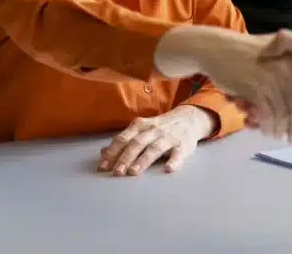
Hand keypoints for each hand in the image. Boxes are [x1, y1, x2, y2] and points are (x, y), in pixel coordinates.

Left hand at [98, 105, 213, 175]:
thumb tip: (102, 153)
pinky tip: (168, 169)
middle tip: (116, 173)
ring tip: (133, 172)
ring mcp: (169, 137)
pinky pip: (178, 153)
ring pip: (154, 148)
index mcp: (140, 126)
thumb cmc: (160, 127)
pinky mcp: (183, 145)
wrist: (189, 118)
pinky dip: (174, 161)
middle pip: (137, 143)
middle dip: (125, 158)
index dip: (112, 152)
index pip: (123, 138)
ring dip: (143, 160)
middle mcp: (153, 130)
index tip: (103, 166)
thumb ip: (123, 141)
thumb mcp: (140, 129)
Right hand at [156, 26, 291, 140]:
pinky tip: (266, 132)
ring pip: (283, 112)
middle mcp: (287, 68)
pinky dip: (267, 126)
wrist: (216, 49)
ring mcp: (271, 77)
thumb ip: (290, 75)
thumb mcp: (274, 57)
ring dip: (281, 129)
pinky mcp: (255, 87)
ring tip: (278, 137)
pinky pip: (267, 114)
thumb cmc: (246, 56)